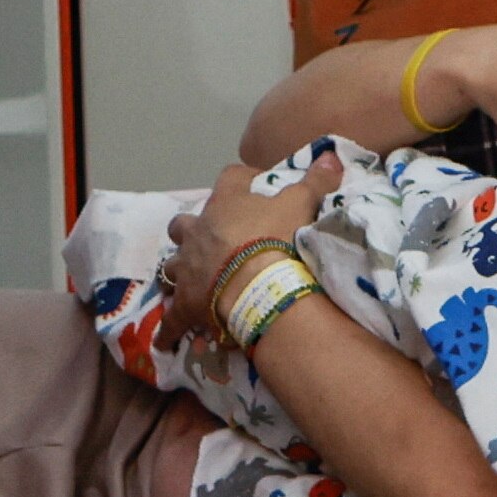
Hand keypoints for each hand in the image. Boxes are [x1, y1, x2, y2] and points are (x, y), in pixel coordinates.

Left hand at [159, 150, 342, 347]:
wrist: (258, 284)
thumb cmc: (278, 239)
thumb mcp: (301, 204)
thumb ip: (314, 181)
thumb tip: (330, 155)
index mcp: (225, 205)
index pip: (229, 179)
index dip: (240, 179)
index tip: (251, 183)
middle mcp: (198, 233)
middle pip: (183, 224)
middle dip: (191, 229)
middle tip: (209, 238)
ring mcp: (187, 268)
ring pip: (171, 265)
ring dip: (180, 270)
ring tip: (190, 280)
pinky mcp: (186, 303)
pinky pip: (172, 318)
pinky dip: (169, 328)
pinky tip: (166, 341)